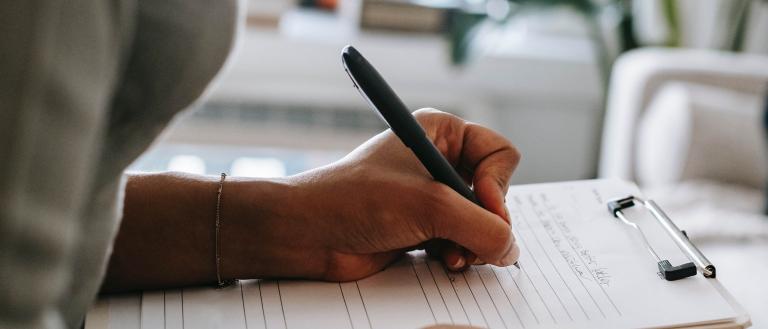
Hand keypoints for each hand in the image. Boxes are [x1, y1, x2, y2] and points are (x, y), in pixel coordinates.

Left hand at [223, 109, 520, 280]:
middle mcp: (439, 160)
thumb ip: (482, 227)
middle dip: (485, 222)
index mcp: (441, 133)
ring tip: (454, 256)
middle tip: (470, 240)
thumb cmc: (356, 200)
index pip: (500, 154)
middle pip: (494, 193)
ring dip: (472, 243)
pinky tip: (444, 261)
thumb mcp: (430, 206)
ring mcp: (431, 196)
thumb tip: (511, 249)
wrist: (309, 233)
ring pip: (480, 222)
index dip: (498, 185)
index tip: (483, 207)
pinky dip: (459, 254)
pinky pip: (462, 241)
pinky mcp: (423, 226)